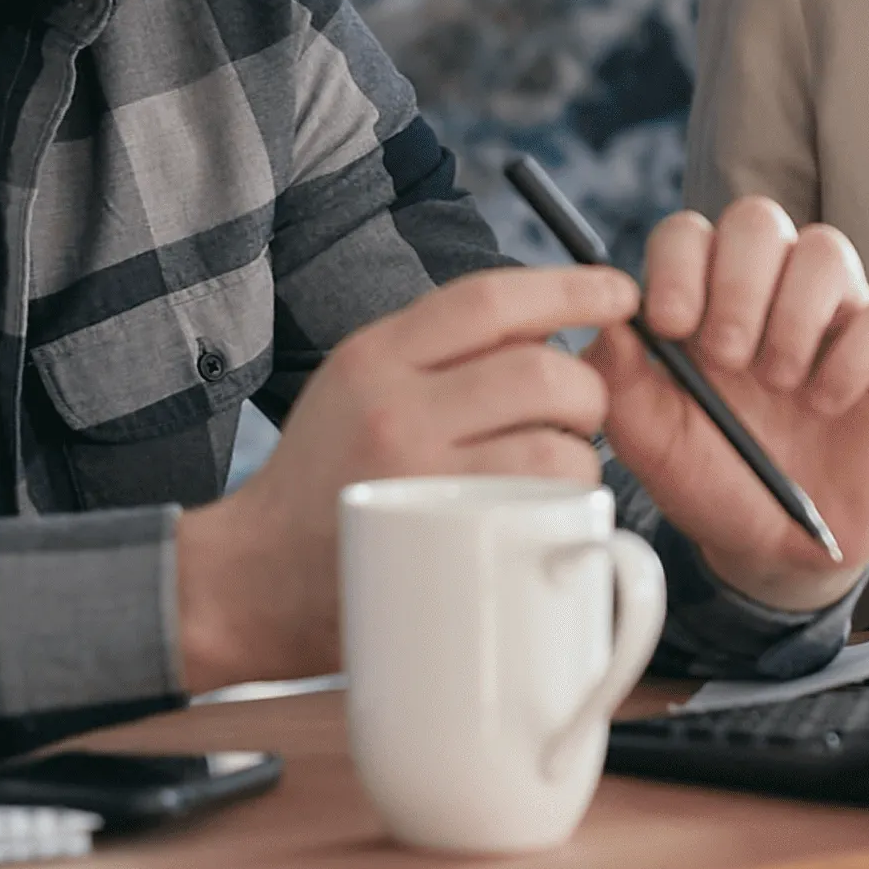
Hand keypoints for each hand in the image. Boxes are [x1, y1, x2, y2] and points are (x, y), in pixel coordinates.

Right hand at [174, 266, 637, 690]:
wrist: (250, 580)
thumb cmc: (319, 484)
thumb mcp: (355, 389)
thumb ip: (432, 358)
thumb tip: (545, 335)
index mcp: (375, 354)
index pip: (489, 298)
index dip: (570, 288)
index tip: (618, 293)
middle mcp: (393, 402)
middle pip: (539, 368)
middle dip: (586, 388)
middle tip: (581, 413)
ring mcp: (417, 473)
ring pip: (555, 440)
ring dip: (582, 453)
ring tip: (556, 471)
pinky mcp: (439, 538)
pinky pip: (543, 502)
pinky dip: (568, 503)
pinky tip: (545, 511)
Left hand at [592, 198, 868, 615]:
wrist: (775, 546)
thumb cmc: (710, 479)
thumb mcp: (650, 439)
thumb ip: (619, 378)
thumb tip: (608, 318)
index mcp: (703, 297)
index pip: (689, 234)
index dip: (679, 264)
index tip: (672, 325)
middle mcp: (770, 290)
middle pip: (758, 220)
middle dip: (737, 283)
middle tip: (727, 356)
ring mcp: (835, 315)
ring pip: (826, 250)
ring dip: (794, 317)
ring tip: (779, 384)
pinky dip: (853, 359)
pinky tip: (826, 404)